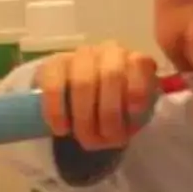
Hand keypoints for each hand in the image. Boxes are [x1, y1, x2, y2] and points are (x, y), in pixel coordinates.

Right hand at [35, 42, 156, 148]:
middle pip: (111, 76)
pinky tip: (62, 130)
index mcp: (135, 60)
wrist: (88, 104)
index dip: (137, 88)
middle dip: (109, 114)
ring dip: (85, 117)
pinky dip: (57, 112)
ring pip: (82, 82)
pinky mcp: (53, 64)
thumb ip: (137, 113)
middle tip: (107, 140)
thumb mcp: (135, 113)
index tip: (134, 112)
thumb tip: (127, 120)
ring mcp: (80, 55)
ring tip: (86, 139)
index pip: (139, 64)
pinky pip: (53, 86)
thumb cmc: (118, 109)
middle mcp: (109, 51)